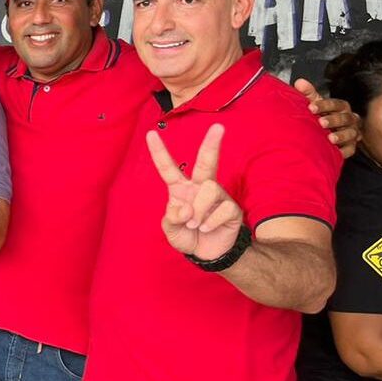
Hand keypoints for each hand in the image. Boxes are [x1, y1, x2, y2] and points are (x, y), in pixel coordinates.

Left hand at [147, 124, 243, 261]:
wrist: (206, 254)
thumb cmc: (186, 236)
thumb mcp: (170, 230)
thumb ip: (171, 219)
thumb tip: (186, 209)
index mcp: (180, 189)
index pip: (168, 168)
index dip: (159, 152)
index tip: (150, 134)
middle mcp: (199, 187)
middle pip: (206, 162)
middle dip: (212, 144)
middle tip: (218, 127)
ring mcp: (218, 196)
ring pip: (209, 189)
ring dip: (199, 210)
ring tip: (196, 224)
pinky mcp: (232, 208)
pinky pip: (223, 208)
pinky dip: (211, 222)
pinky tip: (207, 228)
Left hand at [294, 78, 359, 157]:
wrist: (325, 132)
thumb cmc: (321, 115)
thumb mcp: (315, 103)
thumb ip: (308, 93)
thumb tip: (300, 82)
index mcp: (341, 107)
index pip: (336, 104)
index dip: (324, 105)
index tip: (311, 107)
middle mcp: (349, 119)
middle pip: (345, 118)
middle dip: (334, 120)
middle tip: (321, 123)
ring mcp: (352, 133)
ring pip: (351, 133)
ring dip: (341, 135)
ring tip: (330, 138)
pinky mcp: (350, 146)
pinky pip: (350, 149)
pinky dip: (344, 151)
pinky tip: (336, 152)